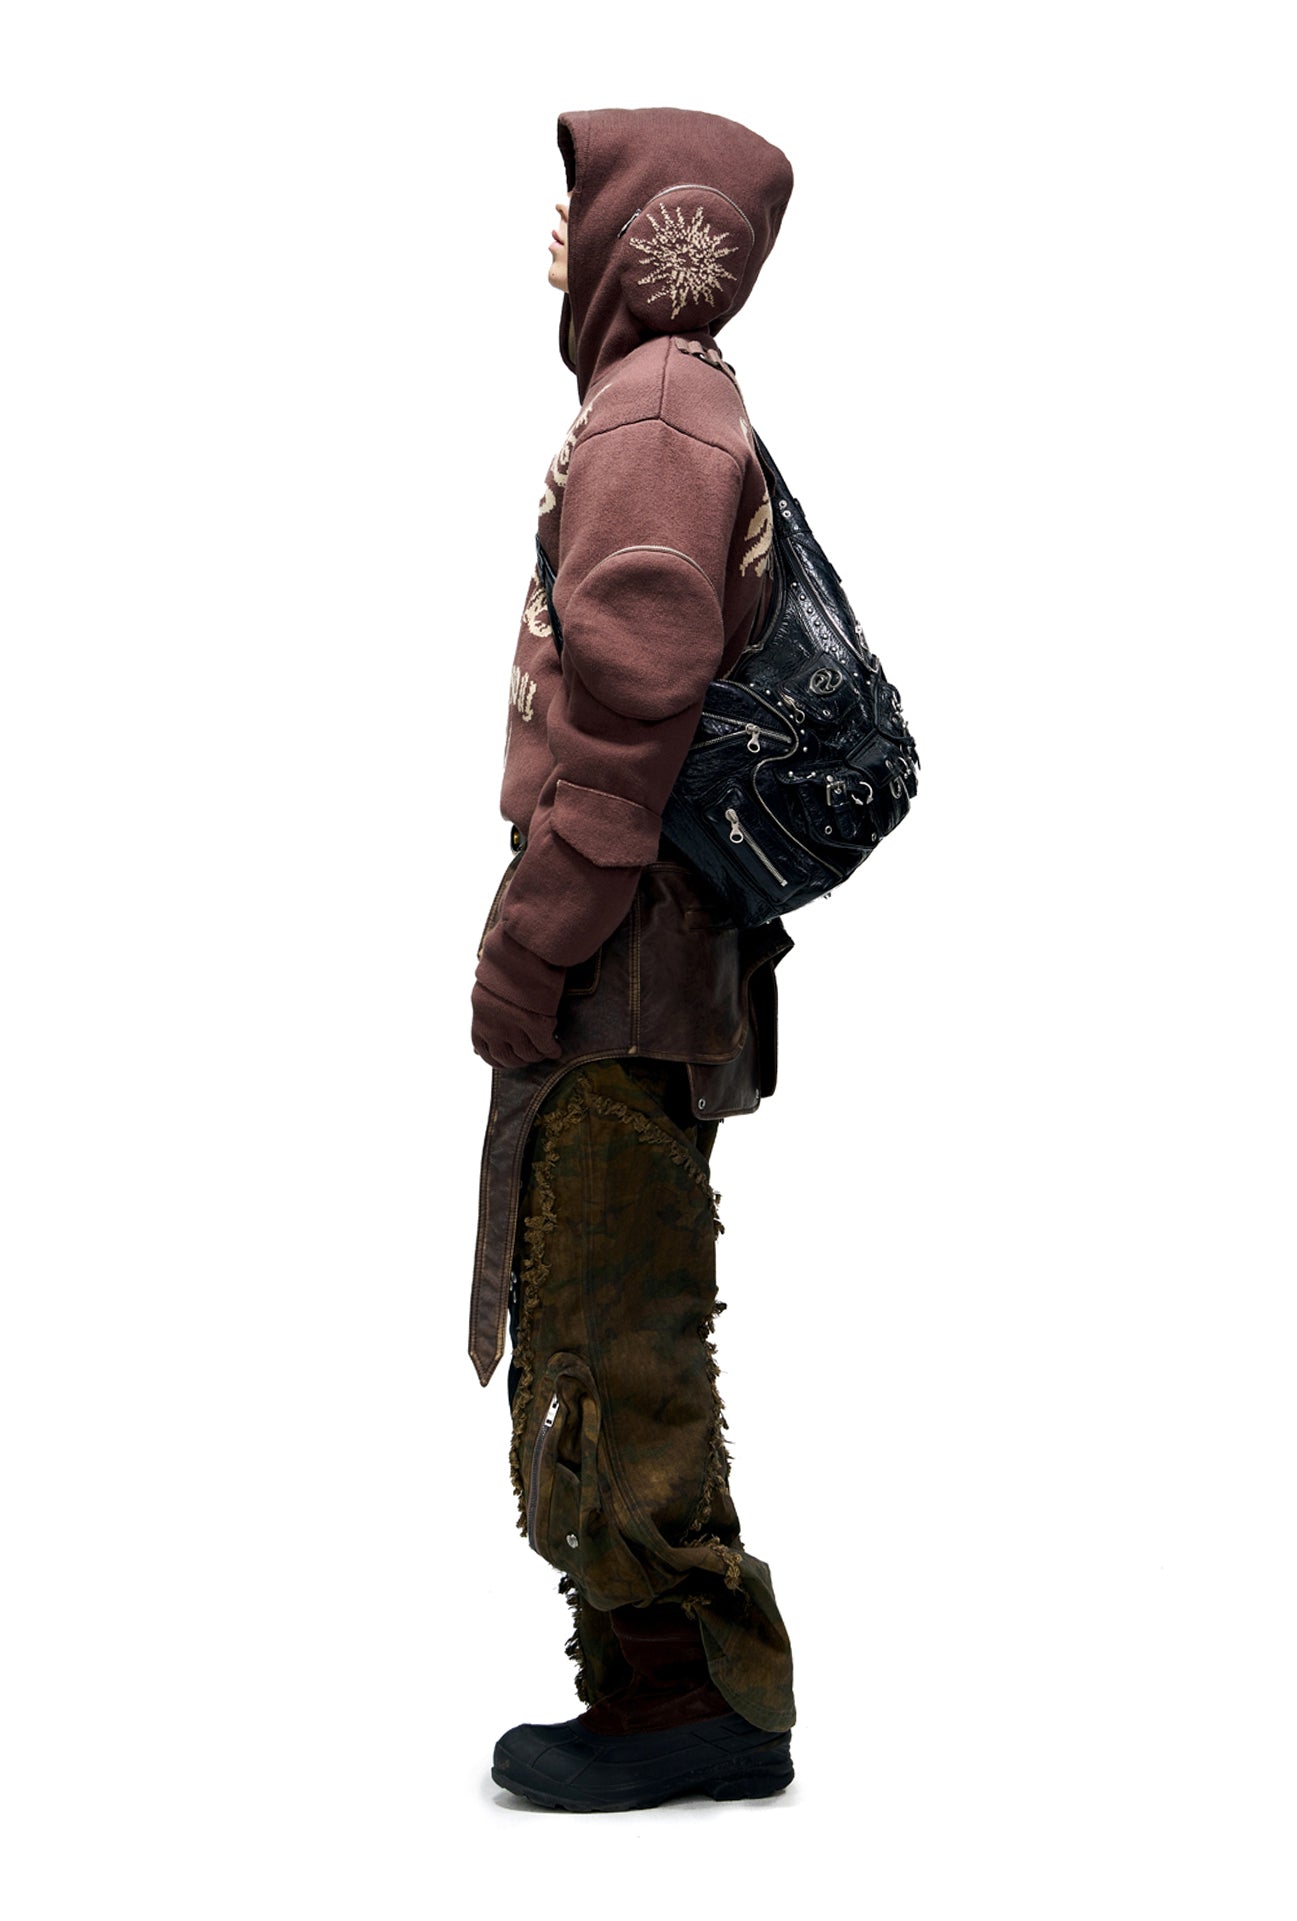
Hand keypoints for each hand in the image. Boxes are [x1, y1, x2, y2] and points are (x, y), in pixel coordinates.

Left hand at [471, 924, 564, 1069]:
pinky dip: (552, 1049)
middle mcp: (494, 1026)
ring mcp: (515, 1027)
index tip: (507, 1059)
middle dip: (518, 1060)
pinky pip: (546, 1046)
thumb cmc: (507, 959)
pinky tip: (556, 1048)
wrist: (524, 947)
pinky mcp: (536, 1024)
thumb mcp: (487, 985)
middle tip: (529, 1056)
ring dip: (536, 1055)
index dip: (497, 1059)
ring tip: (543, 1051)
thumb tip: (482, 1031)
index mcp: (480, 1015)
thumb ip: (488, 1008)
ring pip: (527, 1055)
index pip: (483, 1051)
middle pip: (506, 1058)